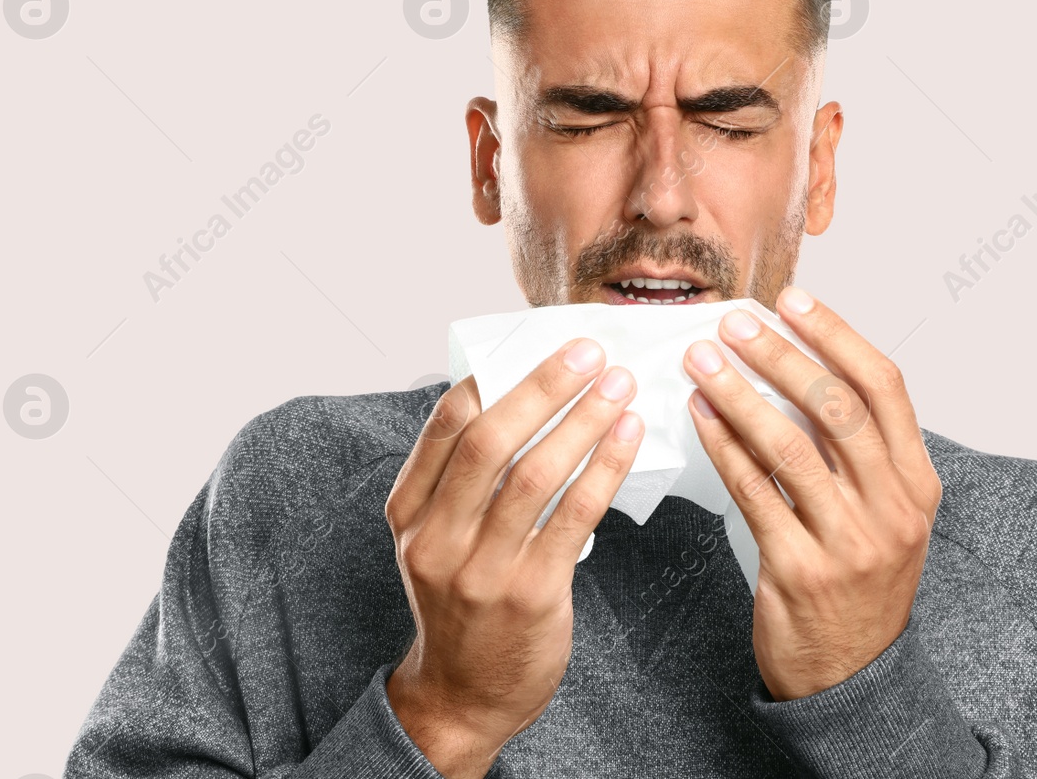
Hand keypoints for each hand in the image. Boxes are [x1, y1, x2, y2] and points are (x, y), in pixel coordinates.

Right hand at [384, 340, 644, 777]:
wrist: (463, 696)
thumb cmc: (461, 603)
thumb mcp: (437, 539)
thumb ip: (461, 481)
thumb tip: (517, 396)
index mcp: (409, 512)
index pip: (446, 426)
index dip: (494, 376)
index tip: (535, 341)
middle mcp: (437, 537)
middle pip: (490, 441)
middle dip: (543, 387)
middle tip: (588, 351)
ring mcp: (481, 568)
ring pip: (535, 474)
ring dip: (583, 420)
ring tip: (619, 385)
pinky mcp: (530, 592)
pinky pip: (575, 516)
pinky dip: (604, 467)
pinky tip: (627, 436)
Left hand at [682, 287, 941, 701]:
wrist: (854, 678)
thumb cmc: (860, 581)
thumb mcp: (883, 514)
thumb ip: (854, 451)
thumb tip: (795, 369)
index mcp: (917, 484)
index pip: (884, 388)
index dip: (837, 336)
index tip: (793, 300)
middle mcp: (892, 509)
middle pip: (836, 408)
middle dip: (781, 355)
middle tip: (736, 322)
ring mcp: (848, 542)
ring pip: (789, 447)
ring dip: (739, 394)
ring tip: (702, 360)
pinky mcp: (799, 571)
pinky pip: (754, 493)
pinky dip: (723, 447)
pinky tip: (698, 416)